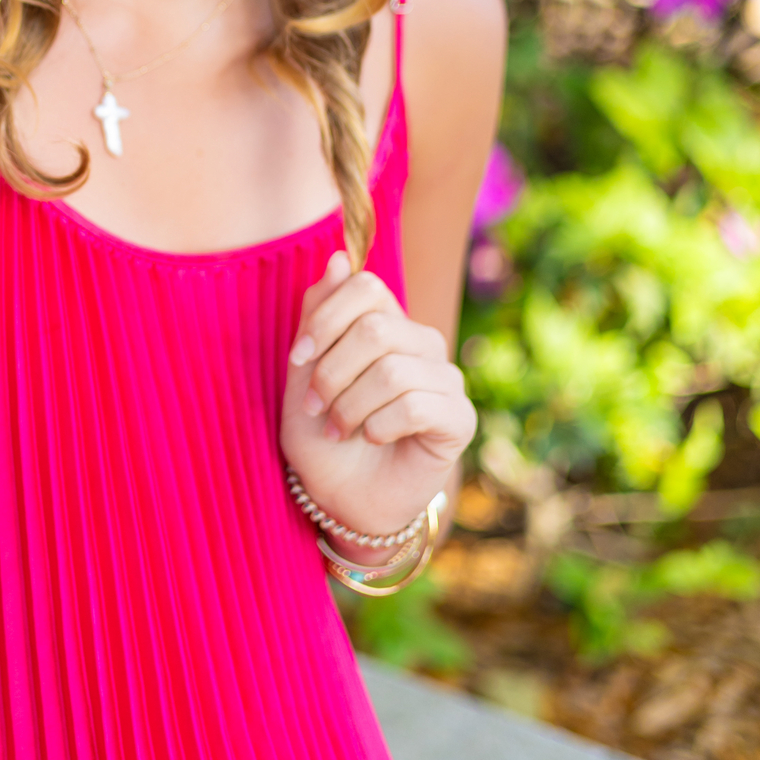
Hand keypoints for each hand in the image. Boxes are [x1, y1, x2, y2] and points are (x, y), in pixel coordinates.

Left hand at [280, 251, 476, 557]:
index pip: (366, 286)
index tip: (299, 358)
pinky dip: (380, 425)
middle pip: (376, 327)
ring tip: (340, 429)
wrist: (342, 500)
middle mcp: (423, 344)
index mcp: (388, 325)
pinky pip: (416, 405)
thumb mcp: (305, 373)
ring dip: (351, 406)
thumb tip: (338, 258)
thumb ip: (319, 316)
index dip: (326, 318)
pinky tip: (373, 438)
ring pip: (393, 370)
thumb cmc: (322, 436)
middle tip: (317, 407)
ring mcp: (446, 380)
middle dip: (332, 371)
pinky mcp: (460, 419)